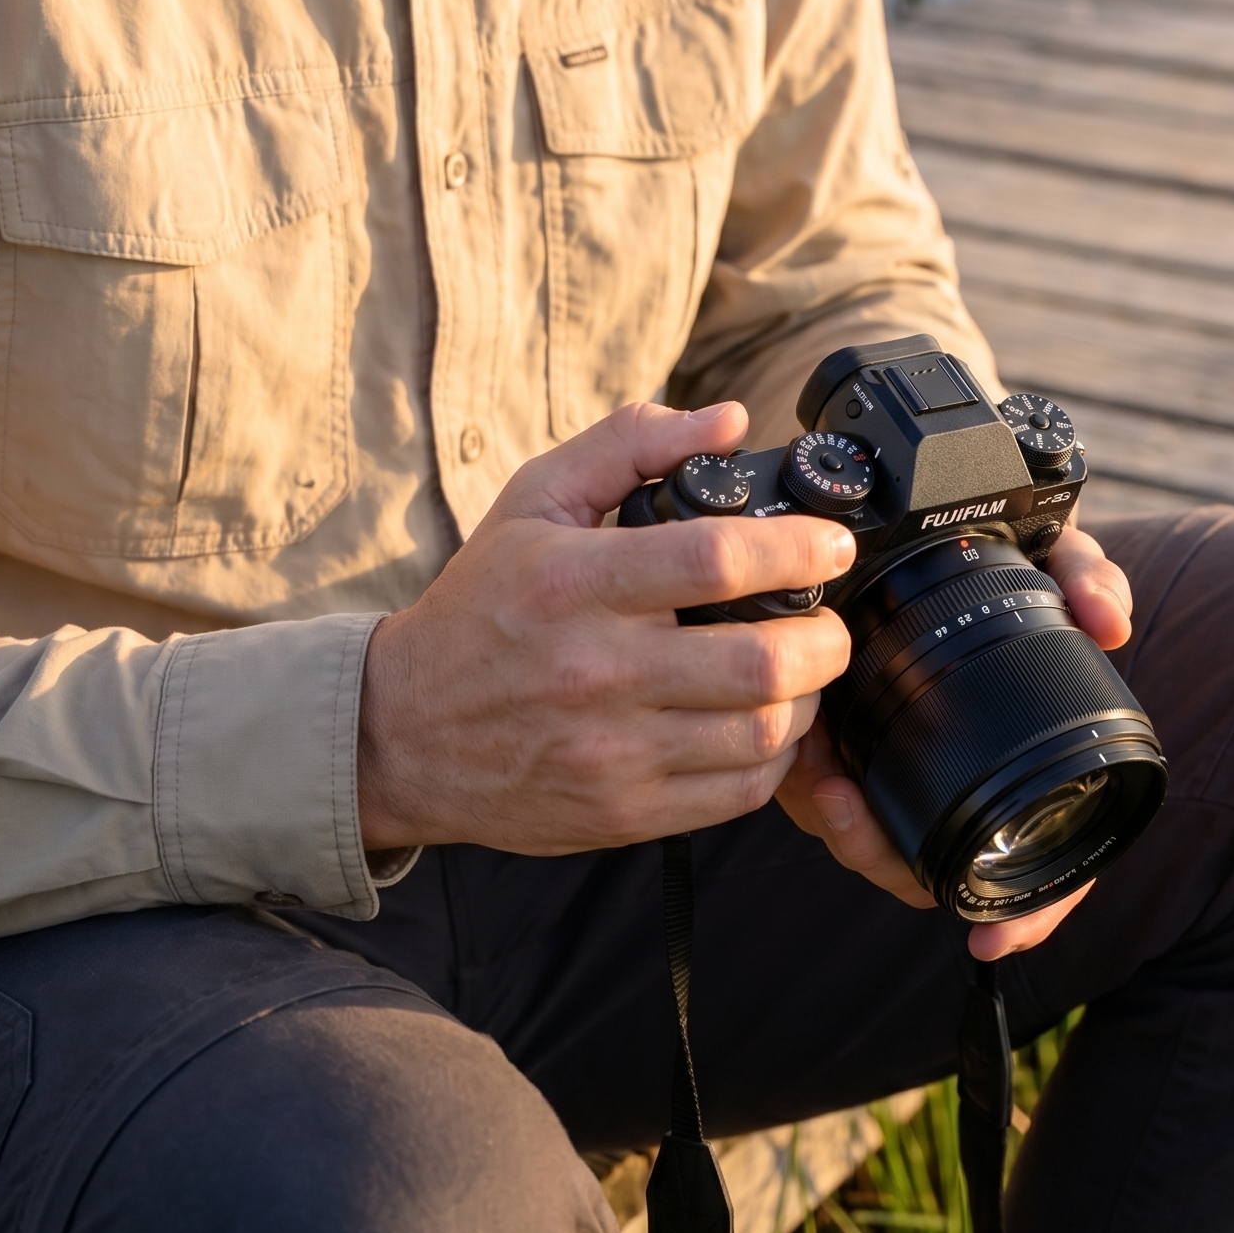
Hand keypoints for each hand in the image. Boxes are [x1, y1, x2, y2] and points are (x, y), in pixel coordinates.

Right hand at [357, 400, 857, 853]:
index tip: (830, 545)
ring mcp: (610, 751)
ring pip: (760, 733)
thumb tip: (726, 420)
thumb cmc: (480, 606)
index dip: (796, 549)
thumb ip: (629, 445)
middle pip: (759, 662)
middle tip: (829, 619)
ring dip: (806, 698)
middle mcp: (595, 670)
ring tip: (800, 670)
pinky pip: (736, 794)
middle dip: (825, 637)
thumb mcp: (534, 500)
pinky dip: (772, 757)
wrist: (402, 730)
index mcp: (575, 581)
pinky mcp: (621, 812)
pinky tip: (761, 723)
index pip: (715, 560)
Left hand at [776, 521, 1134, 959]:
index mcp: (1019, 764)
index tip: (990, 938)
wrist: (937, 534)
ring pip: (871, 845)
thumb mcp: (1050, 556)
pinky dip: (808, 792)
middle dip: (891, 863)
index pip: (1037, 872)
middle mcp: (960, 782)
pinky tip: (804, 755)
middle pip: (932, 874)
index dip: (1027, 916)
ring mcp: (898, 772)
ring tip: (825, 780)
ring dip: (845, 831)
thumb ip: (1089, 578)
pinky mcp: (841, 754)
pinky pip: (822, 803)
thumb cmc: (1004, 561)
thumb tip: (1112, 625)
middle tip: (855, 815)